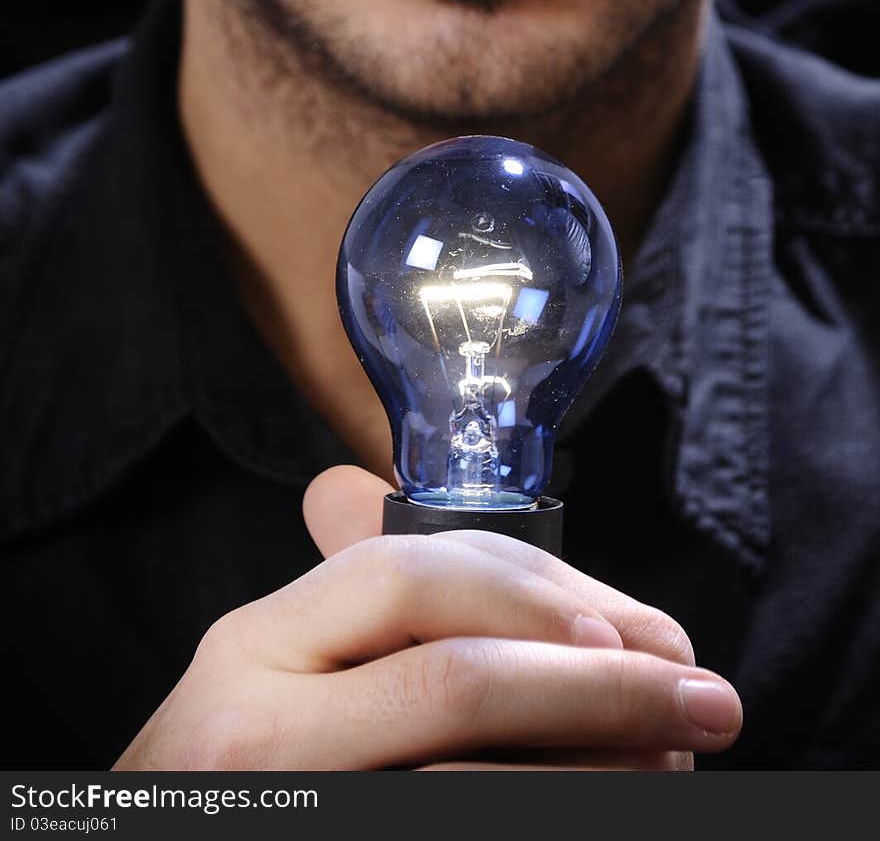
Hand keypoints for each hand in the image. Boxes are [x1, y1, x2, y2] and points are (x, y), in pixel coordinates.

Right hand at [113, 467, 740, 770]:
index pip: (406, 577)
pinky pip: (460, 829)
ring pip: (468, 784)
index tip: (638, 628)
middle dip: (602, 686)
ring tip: (671, 764)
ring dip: (599, 770)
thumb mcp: (274, 681)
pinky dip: (549, 814)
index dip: (538, 594)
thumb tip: (374, 494)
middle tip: (702, 698)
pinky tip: (606, 810)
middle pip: (456, 681)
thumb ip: (353, 600)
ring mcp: (288, 806)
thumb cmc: (241, 778)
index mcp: (251, 652)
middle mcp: (253, 731)